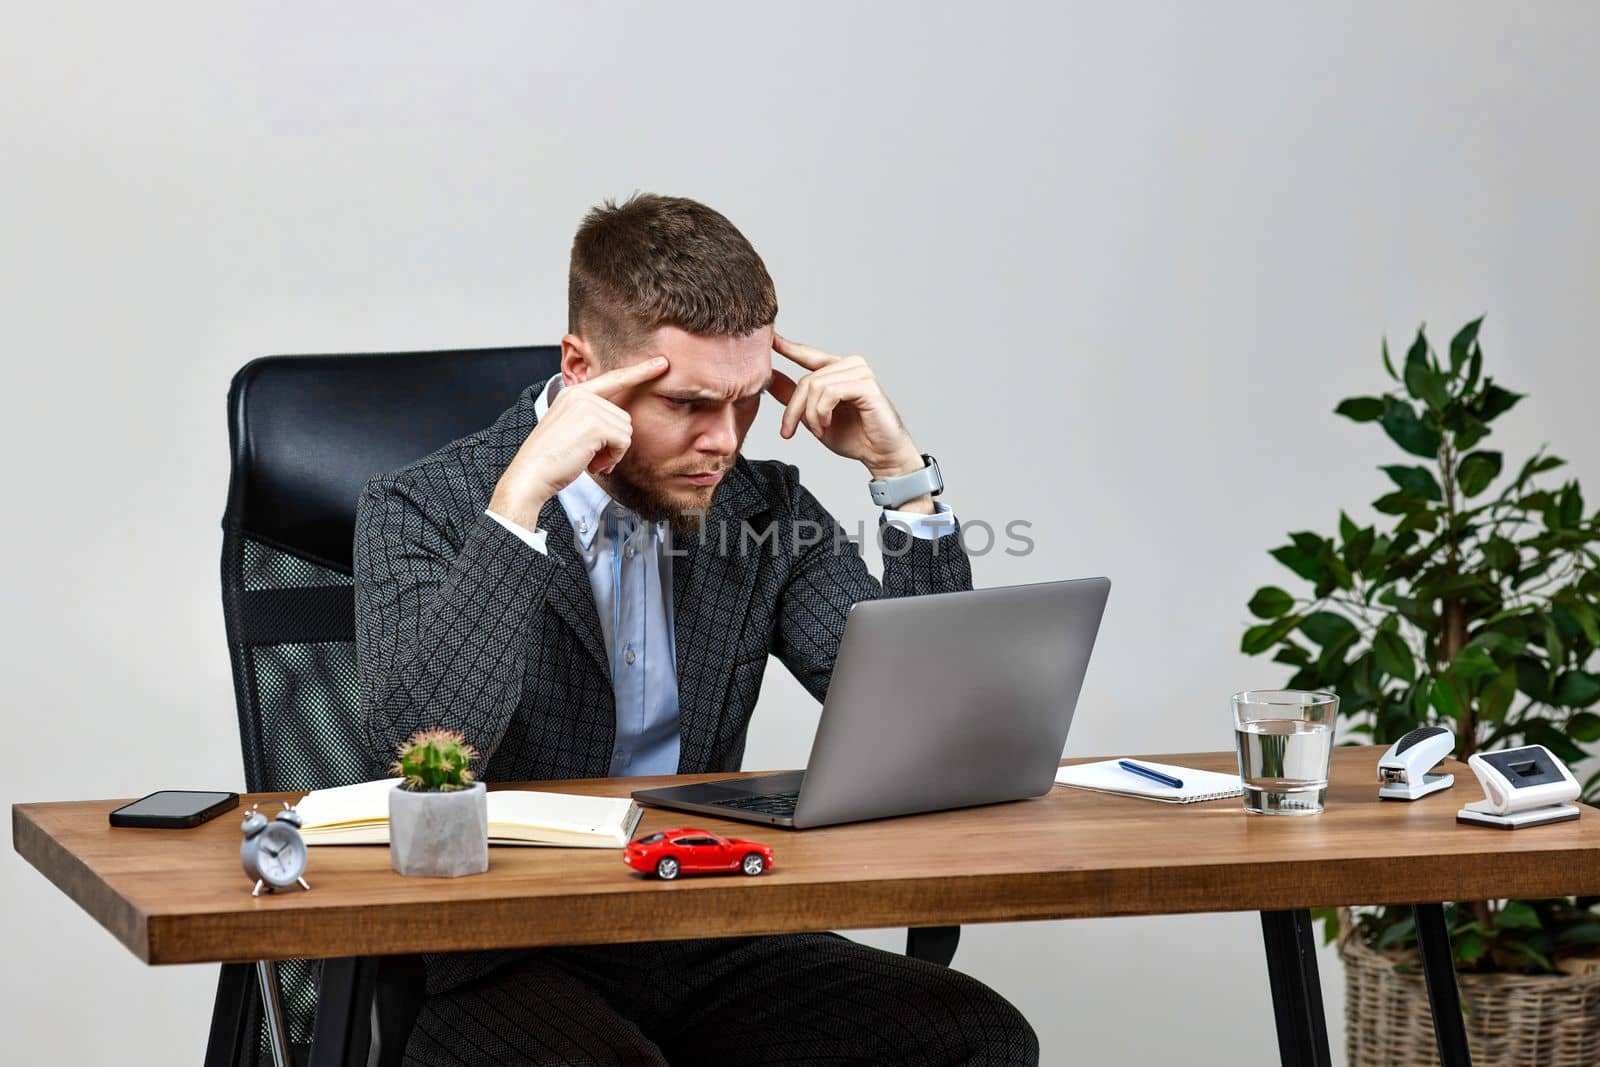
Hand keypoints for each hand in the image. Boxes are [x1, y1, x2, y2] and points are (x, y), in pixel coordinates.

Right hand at [489, 357, 669, 530]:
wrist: (530, 474)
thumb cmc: (550, 458)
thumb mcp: (570, 428)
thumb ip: (592, 418)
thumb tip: (623, 424)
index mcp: (574, 393)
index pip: (613, 378)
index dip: (640, 371)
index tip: (661, 363)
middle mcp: (581, 394)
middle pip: (623, 417)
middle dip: (613, 443)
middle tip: (590, 455)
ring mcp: (588, 407)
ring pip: (626, 430)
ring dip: (612, 452)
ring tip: (588, 459)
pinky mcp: (595, 424)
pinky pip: (623, 441)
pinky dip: (613, 457)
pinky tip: (593, 463)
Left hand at [766, 334, 924, 480]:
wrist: (881, 454)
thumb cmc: (855, 437)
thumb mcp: (815, 417)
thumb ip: (795, 397)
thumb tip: (771, 379)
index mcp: (837, 370)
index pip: (808, 355)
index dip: (788, 347)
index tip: (770, 339)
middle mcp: (849, 365)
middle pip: (806, 380)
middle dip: (793, 409)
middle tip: (789, 432)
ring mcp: (859, 372)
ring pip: (815, 386)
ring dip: (811, 415)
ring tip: (819, 430)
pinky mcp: (866, 384)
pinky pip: (830, 392)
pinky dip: (822, 412)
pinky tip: (826, 425)